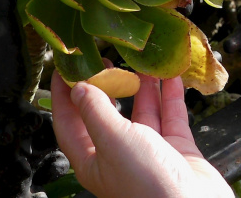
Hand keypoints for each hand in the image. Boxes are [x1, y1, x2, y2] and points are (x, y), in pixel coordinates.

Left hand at [51, 72, 231, 197]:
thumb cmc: (146, 182)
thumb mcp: (113, 140)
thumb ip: (96, 111)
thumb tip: (78, 88)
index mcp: (93, 161)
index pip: (69, 124)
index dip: (64, 96)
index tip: (65, 67)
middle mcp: (118, 156)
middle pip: (107, 115)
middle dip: (106, 86)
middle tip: (106, 59)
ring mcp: (149, 152)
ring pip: (142, 112)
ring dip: (143, 87)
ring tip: (141, 61)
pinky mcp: (176, 149)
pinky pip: (171, 116)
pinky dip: (171, 95)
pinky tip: (171, 75)